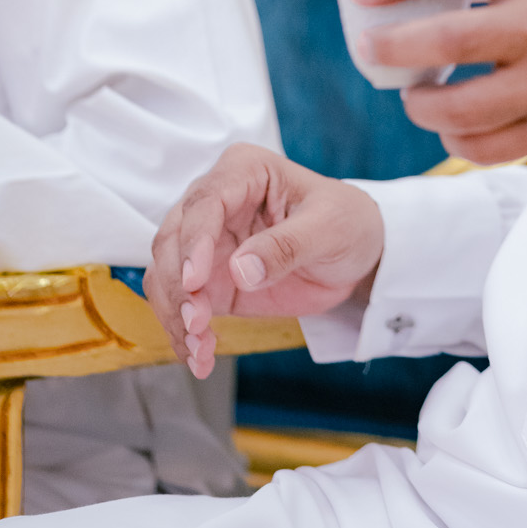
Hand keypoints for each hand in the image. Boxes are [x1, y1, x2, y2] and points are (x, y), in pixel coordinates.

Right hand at [145, 144, 384, 379]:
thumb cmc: (348, 221)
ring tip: (199, 347)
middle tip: (195, 322)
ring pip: (166, 275)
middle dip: (176, 285)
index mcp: (245, 171)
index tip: (193, 281)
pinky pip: (182, 304)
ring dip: (175, 314)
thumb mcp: (329, 227)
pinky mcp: (211, 279)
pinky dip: (183, 332)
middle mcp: (216, 202)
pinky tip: (199, 356)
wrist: (360, 252)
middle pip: (172, 240)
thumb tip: (241, 270)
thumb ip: (286, 245)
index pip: (204, 202)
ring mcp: (208, 242)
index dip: (193, 242)